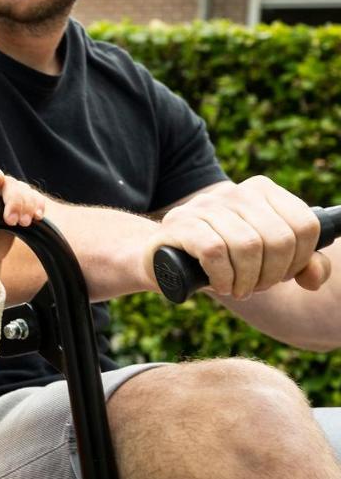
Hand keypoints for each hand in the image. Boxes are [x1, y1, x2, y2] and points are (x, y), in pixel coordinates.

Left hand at [0, 162, 42, 295]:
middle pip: (10, 183)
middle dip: (14, 200)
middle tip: (12, 221)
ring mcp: (10, 198)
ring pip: (25, 190)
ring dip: (28, 205)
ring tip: (24, 223)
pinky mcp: (23, 208)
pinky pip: (36, 199)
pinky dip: (39, 206)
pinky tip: (38, 217)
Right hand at [150, 176, 328, 299]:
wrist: (163, 256)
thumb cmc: (223, 258)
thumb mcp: (268, 260)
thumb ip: (303, 266)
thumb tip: (315, 277)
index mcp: (262, 191)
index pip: (305, 224)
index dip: (301, 259)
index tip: (283, 273)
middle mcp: (235, 192)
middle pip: (278, 239)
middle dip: (273, 274)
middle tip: (258, 286)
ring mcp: (205, 205)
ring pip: (247, 246)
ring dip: (247, 280)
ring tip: (238, 288)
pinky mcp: (181, 224)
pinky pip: (215, 252)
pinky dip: (223, 277)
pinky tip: (219, 284)